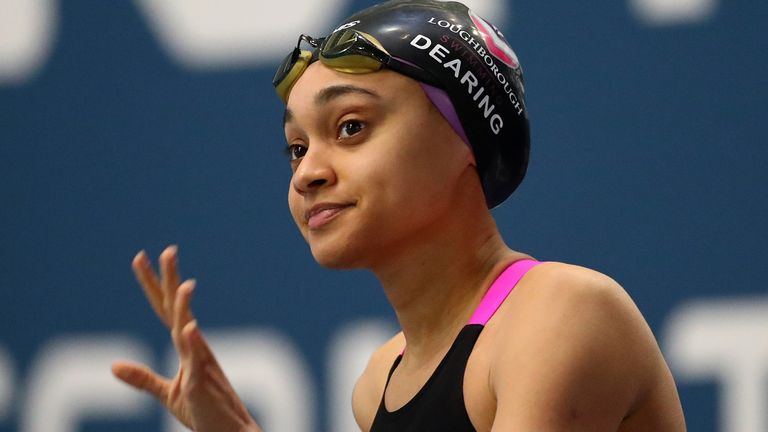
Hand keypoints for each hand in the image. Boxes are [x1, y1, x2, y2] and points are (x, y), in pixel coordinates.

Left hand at [111, 246, 260, 431]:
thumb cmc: (204, 413)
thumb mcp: (167, 393)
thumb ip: (142, 378)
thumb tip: (113, 365)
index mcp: (186, 347)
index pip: (165, 308)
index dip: (153, 284)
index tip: (141, 258)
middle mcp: (194, 348)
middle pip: (177, 307)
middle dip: (171, 279)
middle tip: (167, 249)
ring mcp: (200, 363)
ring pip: (188, 328)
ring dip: (185, 305)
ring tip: (185, 283)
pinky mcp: (203, 383)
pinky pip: (197, 360)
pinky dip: (193, 342)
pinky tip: (188, 326)